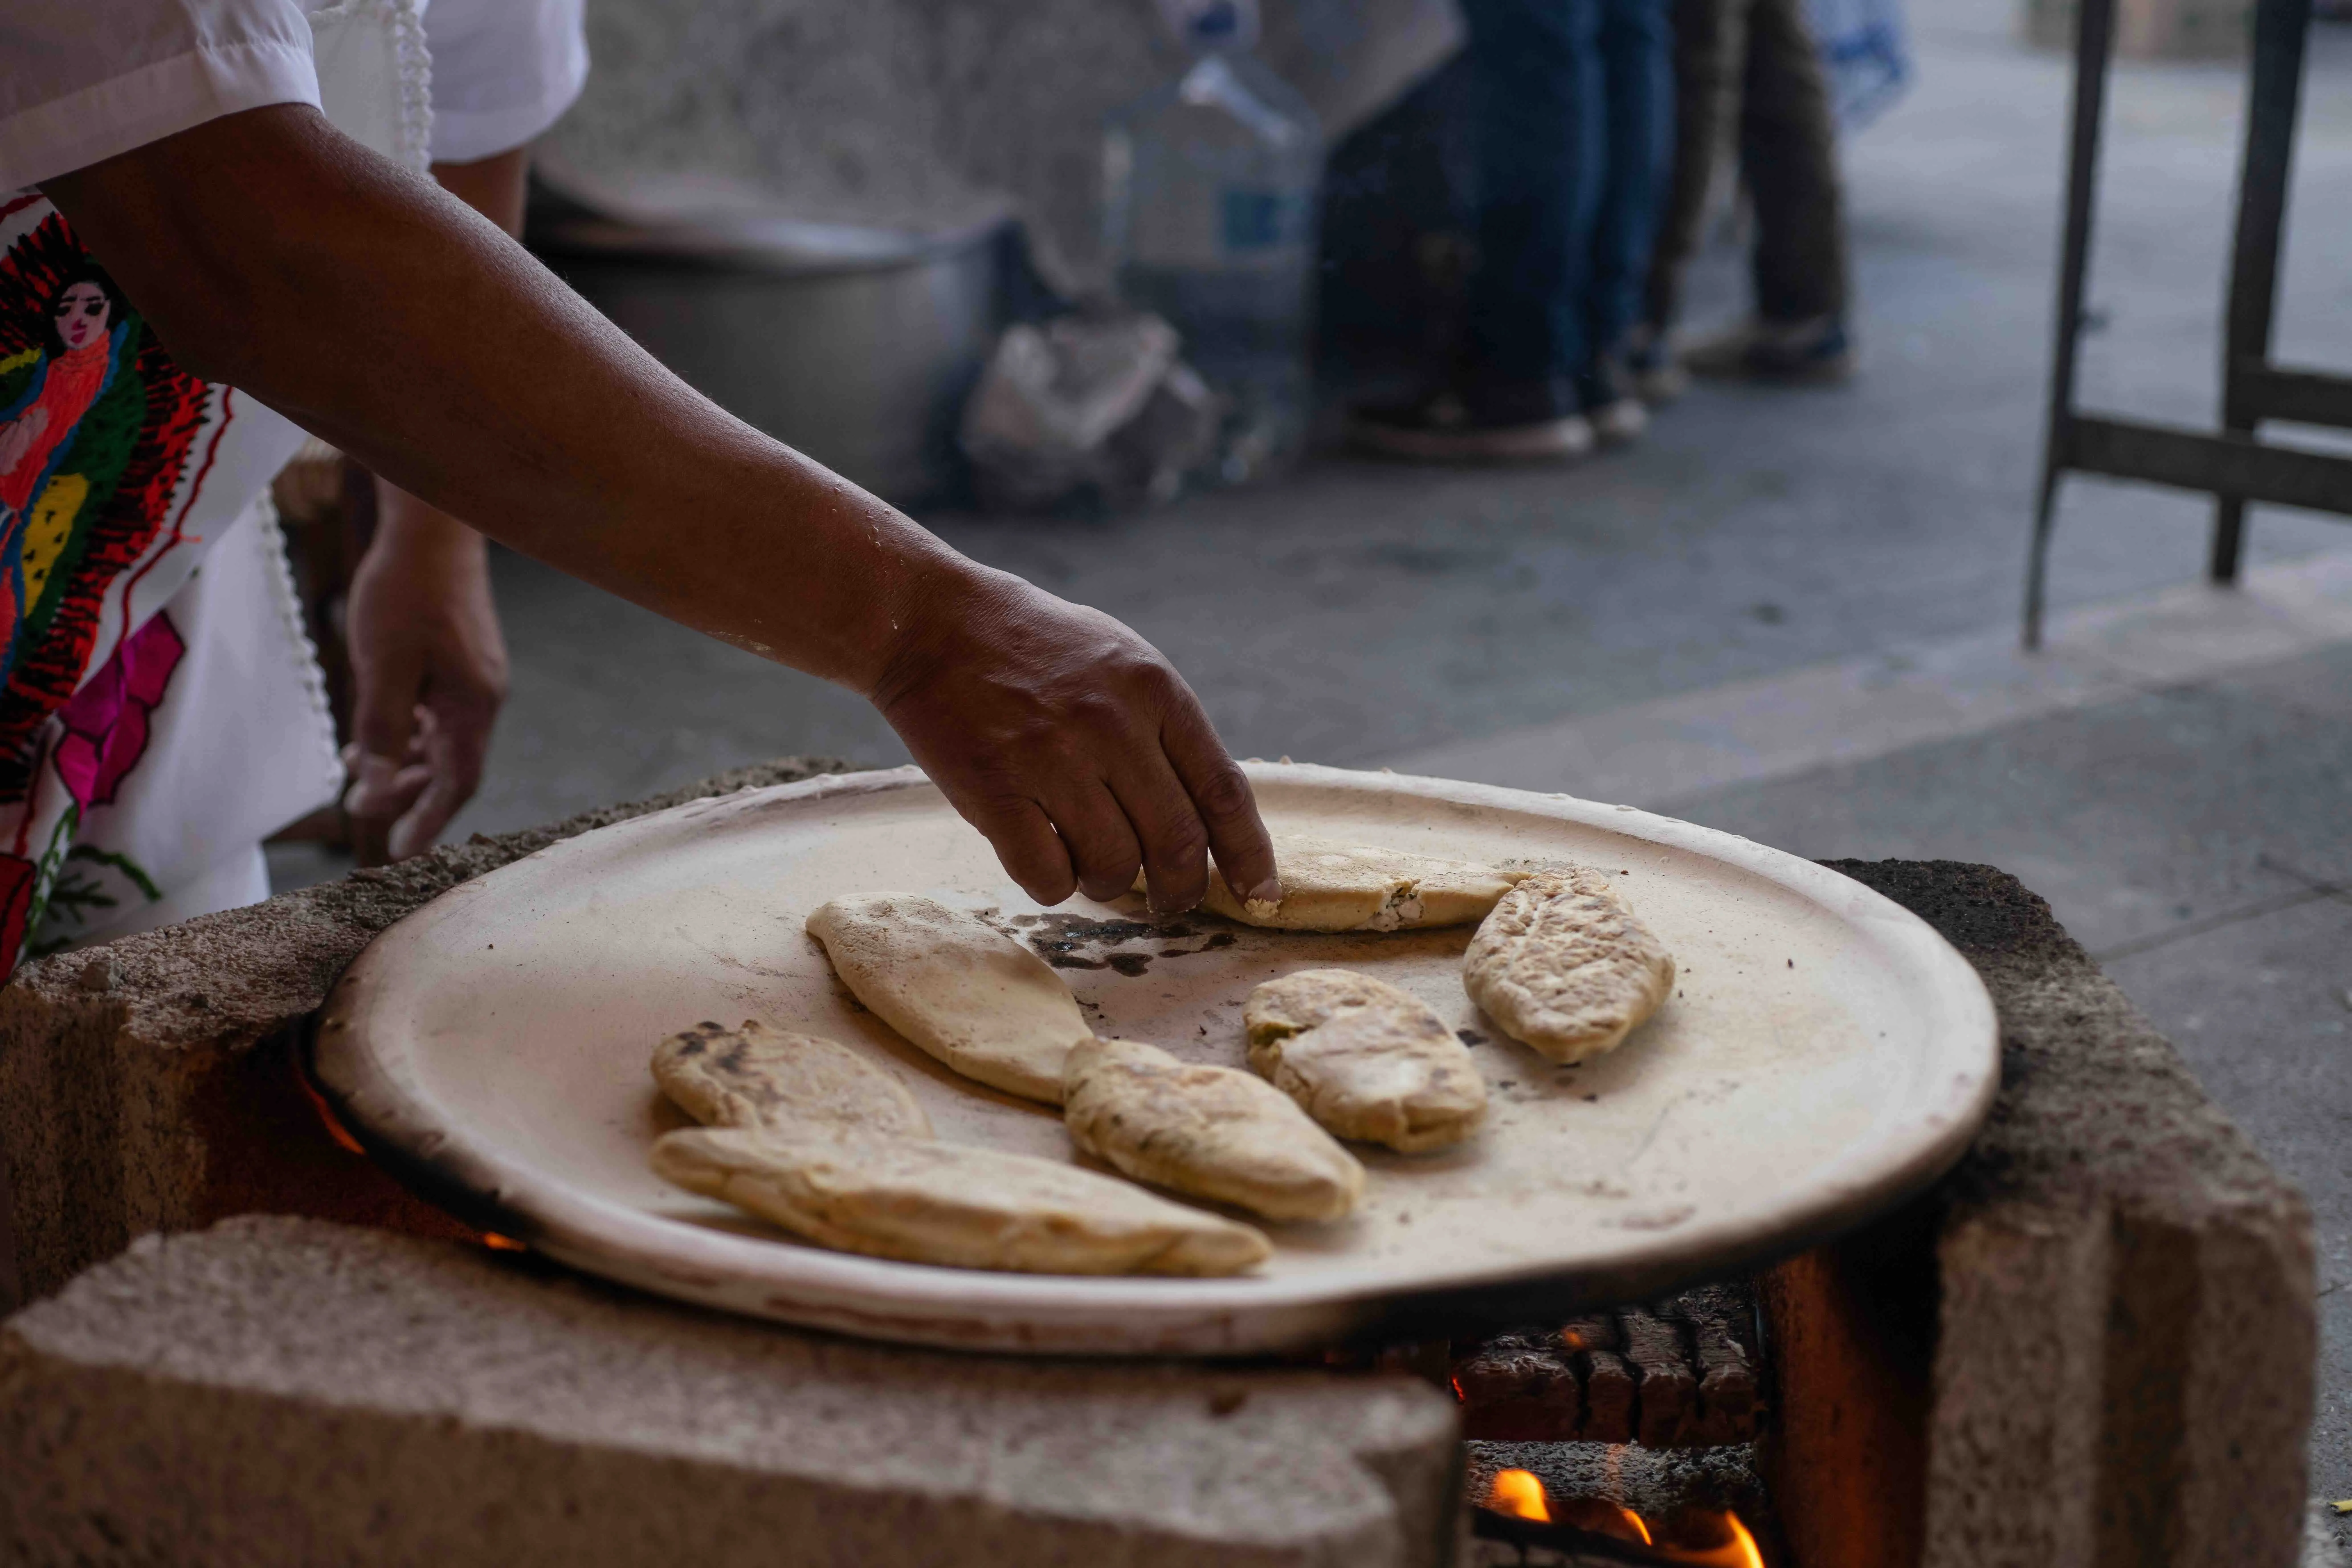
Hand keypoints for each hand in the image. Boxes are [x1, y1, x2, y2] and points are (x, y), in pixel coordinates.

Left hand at [343, 487, 507, 862]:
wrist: (432, 529)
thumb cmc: (407, 591)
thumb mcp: (383, 663)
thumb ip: (381, 726)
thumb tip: (373, 780)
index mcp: (471, 704)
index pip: (457, 782)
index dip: (428, 820)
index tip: (400, 851)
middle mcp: (481, 697)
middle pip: (448, 766)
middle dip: (405, 791)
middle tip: (356, 803)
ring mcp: (473, 678)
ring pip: (439, 741)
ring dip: (400, 760)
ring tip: (352, 764)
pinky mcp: (459, 661)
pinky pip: (434, 713)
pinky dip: (405, 731)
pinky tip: (373, 728)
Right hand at [872, 564, 1276, 912]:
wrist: (933, 623)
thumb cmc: (1035, 649)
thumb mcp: (1121, 662)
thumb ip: (1166, 730)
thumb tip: (1208, 819)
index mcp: (1154, 691)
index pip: (1224, 792)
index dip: (1249, 855)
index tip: (1260, 896)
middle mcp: (1111, 725)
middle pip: (1177, 843)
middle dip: (1181, 891)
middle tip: (1168, 903)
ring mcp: (1050, 758)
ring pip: (1114, 867)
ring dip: (1111, 886)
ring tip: (1092, 868)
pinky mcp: (994, 788)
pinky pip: (1046, 875)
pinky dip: (1055, 886)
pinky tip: (1044, 863)